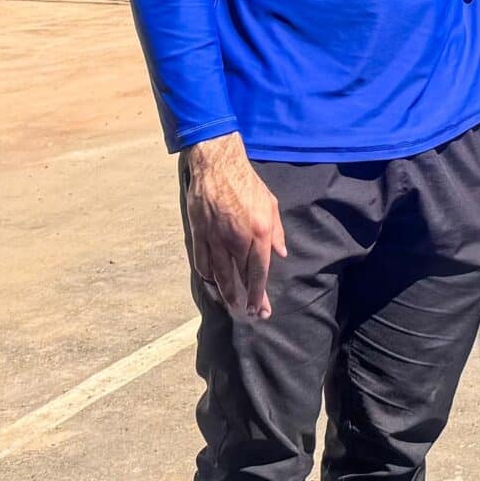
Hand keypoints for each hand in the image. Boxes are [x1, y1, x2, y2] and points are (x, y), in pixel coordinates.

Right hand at [182, 134, 286, 320]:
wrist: (218, 165)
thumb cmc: (247, 183)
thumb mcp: (271, 204)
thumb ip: (276, 232)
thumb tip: (280, 253)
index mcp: (258, 233)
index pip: (259, 272)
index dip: (258, 294)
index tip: (259, 310)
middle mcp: (236, 240)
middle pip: (238, 279)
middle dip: (243, 300)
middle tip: (246, 314)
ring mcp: (214, 238)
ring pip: (218, 275)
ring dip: (224, 294)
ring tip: (230, 305)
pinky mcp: (199, 233)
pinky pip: (202, 262)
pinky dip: (207, 276)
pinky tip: (212, 283)